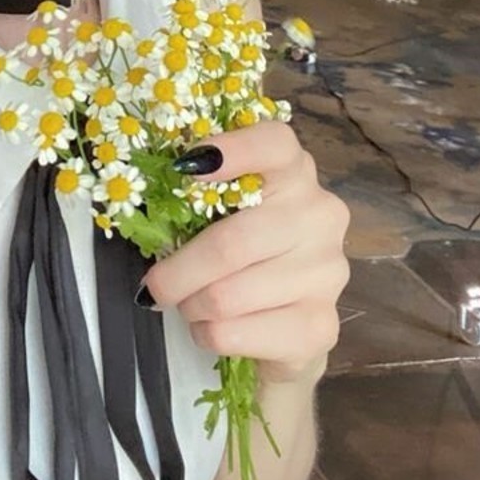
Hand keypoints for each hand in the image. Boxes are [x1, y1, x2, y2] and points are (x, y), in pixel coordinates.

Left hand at [141, 121, 349, 385]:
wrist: (289, 317)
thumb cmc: (243, 249)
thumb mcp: (223, 211)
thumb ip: (200, 198)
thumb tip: (151, 209)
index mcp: (294, 172)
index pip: (275, 145)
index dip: (233, 150)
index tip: (185, 165)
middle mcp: (320, 215)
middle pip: (232, 243)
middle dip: (179, 273)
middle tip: (155, 287)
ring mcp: (327, 271)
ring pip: (229, 295)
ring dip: (192, 306)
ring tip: (188, 306)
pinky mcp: (322, 324)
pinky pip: (240, 333)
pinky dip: (209, 334)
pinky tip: (211, 328)